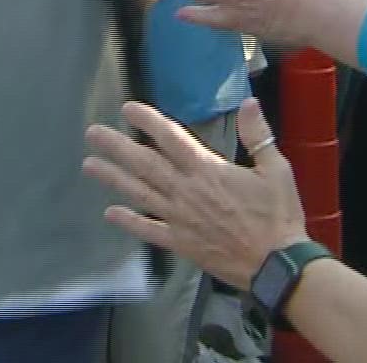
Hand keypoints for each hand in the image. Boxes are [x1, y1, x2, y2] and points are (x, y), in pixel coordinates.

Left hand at [84, 99, 307, 290]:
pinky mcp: (180, 243)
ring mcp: (180, 218)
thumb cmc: (278, 215)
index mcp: (208, 170)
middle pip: (145, 164)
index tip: (127, 109)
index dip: (148, 121)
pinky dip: (128, 222)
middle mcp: (187, 191)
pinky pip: (148, 230)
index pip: (171, 138)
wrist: (276, 264)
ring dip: (112, 178)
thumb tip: (249, 102)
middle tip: (92, 133)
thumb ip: (258, 135)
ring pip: (139, 194)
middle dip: (116, 146)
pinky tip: (109, 213)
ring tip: (88, 165)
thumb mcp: (276, 170)